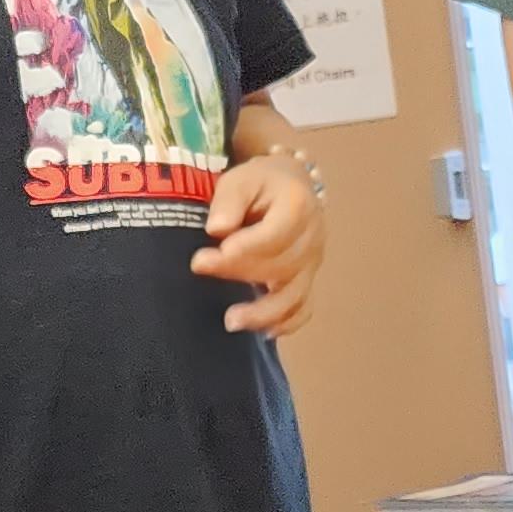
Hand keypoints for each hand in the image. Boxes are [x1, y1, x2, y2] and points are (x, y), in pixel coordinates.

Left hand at [193, 151, 326, 334]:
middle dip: (238, 273)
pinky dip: (288, 323)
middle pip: (279, 265)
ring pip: (294, 293)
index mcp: (298, 206)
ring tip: (231, 321)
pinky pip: (305, 307)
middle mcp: (313, 237)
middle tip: (199, 267)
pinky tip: (265, 332)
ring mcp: (313, 262)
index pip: (273, 235)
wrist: (291, 185)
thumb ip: (228, 201)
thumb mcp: (240, 179)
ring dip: (264, 312)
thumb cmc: (260, 183)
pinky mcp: (309, 279)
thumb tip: (217, 229)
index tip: (206, 256)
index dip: (243, 249)